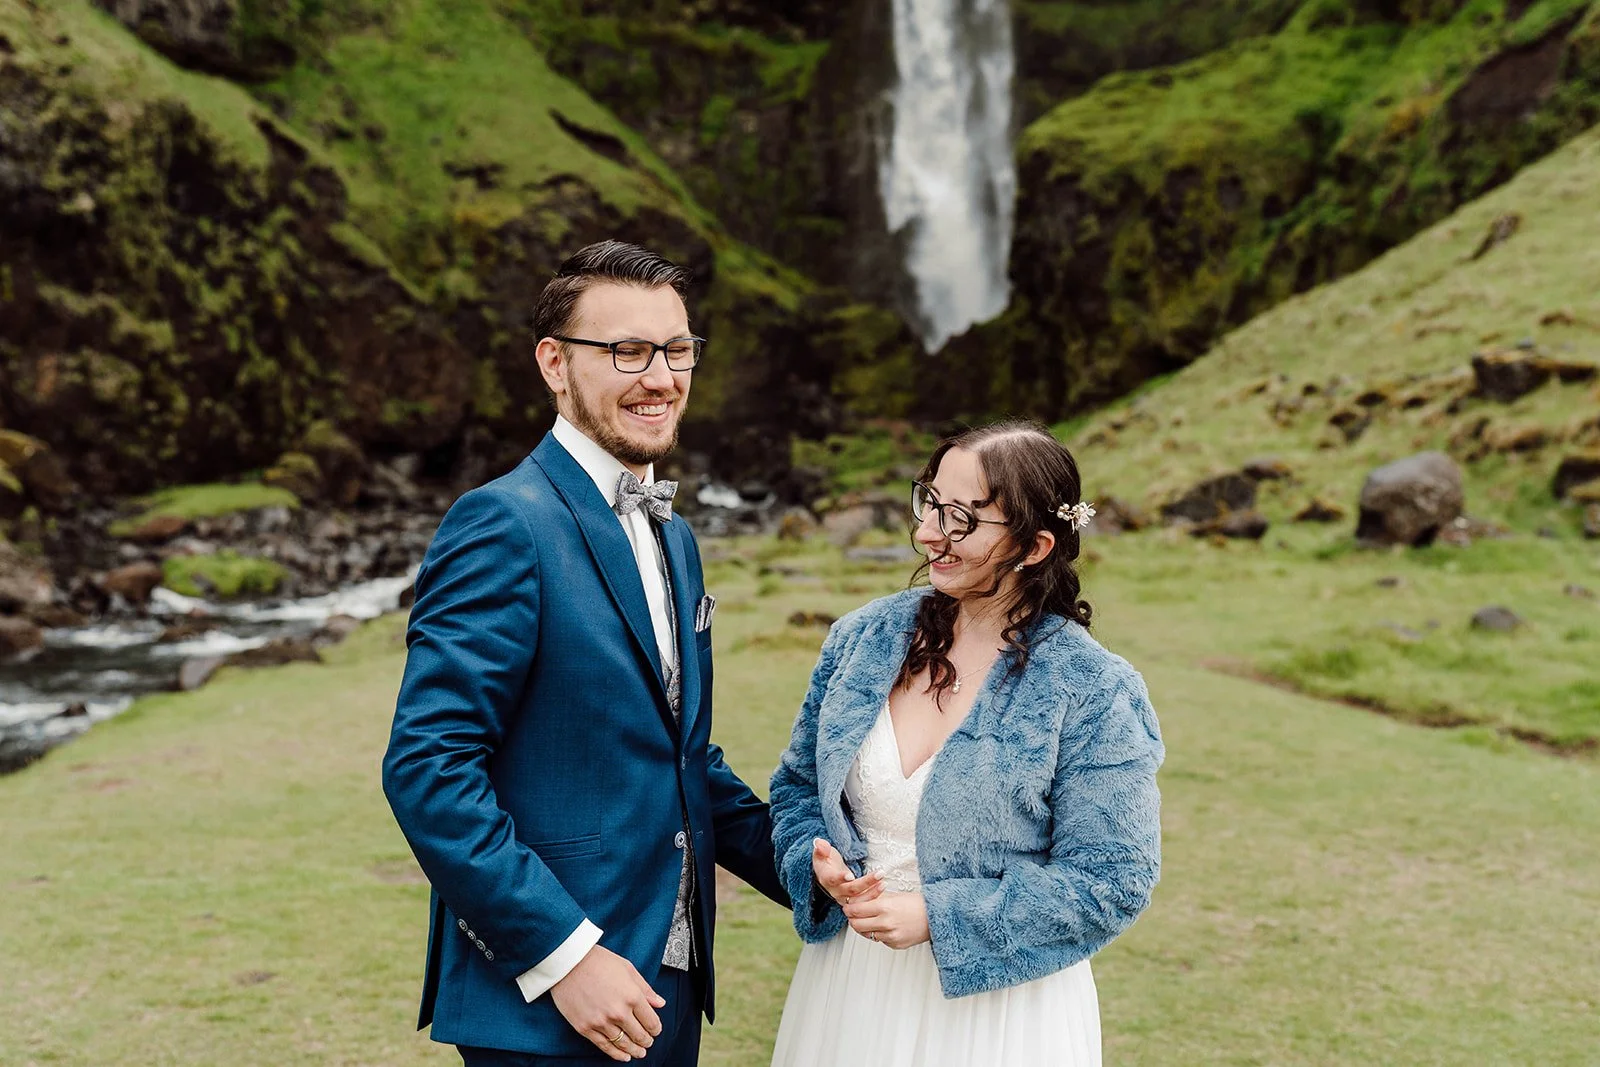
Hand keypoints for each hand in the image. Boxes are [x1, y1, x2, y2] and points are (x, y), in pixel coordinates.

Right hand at [549, 945, 665, 1061]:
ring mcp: (601, 1022)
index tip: (656, 1030)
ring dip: (634, 1050)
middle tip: (648, 1042)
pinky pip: (604, 1046)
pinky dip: (616, 1054)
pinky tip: (624, 1056)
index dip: (656, 1029)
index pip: (651, 1021)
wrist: (568, 963)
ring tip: (639, 1052)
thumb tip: (660, 1003)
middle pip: (639, 1035)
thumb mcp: (628, 969)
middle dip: (647, 1041)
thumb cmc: (598, 961)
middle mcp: (618, 1012)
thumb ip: (645, 989)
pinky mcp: (585, 1028)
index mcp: (632, 996)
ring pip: (623, 1043)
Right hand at [811, 838, 883, 907]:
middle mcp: (835, 891)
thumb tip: (819, 843)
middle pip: (851, 889)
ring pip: (858, 900)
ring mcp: (844, 898)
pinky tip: (882, 888)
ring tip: (883, 883)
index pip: (832, 880)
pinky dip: (874, 897)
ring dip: (872, 893)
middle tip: (880, 873)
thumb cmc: (826, 860)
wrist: (828, 873)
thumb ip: (821, 848)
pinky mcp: (853, 902)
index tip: (850, 876)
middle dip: (866, 882)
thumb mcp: (822, 852)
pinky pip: (863, 903)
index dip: (840, 878)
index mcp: (826, 878)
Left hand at [843, 890, 929, 949]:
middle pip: (857, 925)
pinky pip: (879, 940)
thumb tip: (860, 900)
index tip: (848, 907)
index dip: (849, 909)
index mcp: (885, 907)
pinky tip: (883, 926)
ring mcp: (891, 936)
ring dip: (864, 927)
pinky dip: (878, 933)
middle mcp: (886, 923)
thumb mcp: (894, 895)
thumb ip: (876, 899)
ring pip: (866, 934)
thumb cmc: (918, 903)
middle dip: (852, 919)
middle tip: (852, 915)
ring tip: (867, 920)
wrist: (936, 916)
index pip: (856, 911)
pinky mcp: (895, 945)